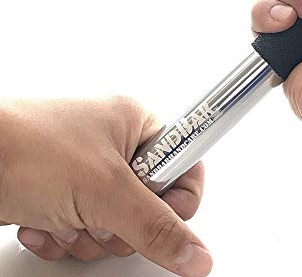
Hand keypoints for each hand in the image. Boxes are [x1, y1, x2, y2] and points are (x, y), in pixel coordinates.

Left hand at [0, 97, 211, 276]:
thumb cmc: (27, 146)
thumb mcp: (104, 190)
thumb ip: (156, 226)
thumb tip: (196, 254)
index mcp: (136, 124)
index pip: (185, 163)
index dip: (178, 195)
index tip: (159, 213)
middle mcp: (116, 145)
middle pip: (150, 203)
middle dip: (122, 223)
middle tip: (102, 213)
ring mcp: (88, 171)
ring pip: (116, 224)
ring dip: (89, 234)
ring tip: (66, 214)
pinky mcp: (63, 194)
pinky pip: (85, 230)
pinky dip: (64, 236)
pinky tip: (45, 220)